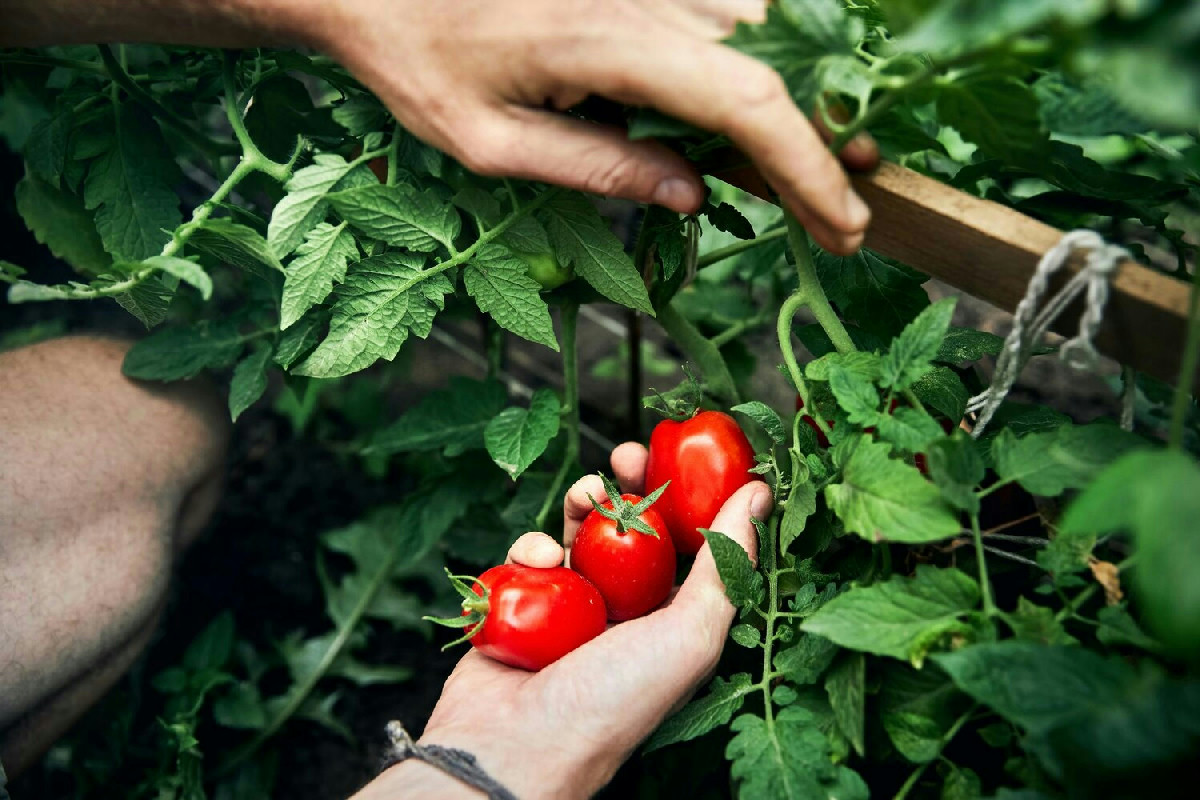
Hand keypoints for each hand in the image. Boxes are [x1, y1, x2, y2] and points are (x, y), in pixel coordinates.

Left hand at [305, 0, 877, 253]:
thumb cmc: (417, 60)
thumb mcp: (490, 143)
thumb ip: (598, 166)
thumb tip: (692, 194)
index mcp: (609, 39)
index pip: (745, 101)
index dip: (808, 164)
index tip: (844, 220)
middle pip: (770, 66)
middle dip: (823, 145)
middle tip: (849, 213)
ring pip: (762, 31)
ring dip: (796, 105)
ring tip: (818, 173)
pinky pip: (728, 10)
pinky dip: (758, 64)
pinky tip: (756, 116)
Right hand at [351, 443, 772, 799]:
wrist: (513, 749)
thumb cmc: (612, 705)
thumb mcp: (690, 635)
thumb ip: (726, 563)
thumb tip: (760, 495)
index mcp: (674, 620)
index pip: (693, 543)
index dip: (696, 496)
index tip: (697, 454)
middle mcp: (625, 609)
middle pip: (636, 524)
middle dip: (636, 483)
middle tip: (633, 454)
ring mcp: (571, 604)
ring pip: (581, 528)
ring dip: (585, 500)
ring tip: (589, 493)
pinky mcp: (520, 602)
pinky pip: (529, 553)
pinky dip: (532, 546)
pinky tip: (539, 562)